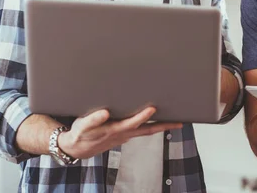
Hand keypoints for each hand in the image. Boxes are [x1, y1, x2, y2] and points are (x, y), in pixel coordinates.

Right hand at [58, 107, 181, 159]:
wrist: (77, 148)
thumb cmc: (81, 134)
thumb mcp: (83, 127)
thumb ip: (93, 120)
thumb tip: (105, 113)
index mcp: (114, 130)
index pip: (132, 123)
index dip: (143, 116)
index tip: (153, 108)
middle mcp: (123, 134)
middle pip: (147, 130)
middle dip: (164, 126)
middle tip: (179, 122)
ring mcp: (126, 136)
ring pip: (146, 131)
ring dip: (161, 126)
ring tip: (175, 119)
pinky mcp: (125, 135)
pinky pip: (141, 130)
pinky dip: (151, 125)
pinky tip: (157, 119)